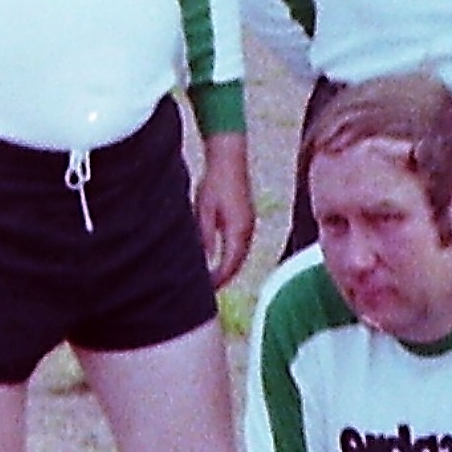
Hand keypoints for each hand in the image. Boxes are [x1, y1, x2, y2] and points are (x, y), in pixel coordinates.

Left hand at [194, 132, 255, 286]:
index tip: (205, 290)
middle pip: (237, 263)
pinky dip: (231, 256)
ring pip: (240, 255)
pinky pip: (240, 245)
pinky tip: (218, 259)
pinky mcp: (246, 219)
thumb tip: (202, 261)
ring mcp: (249, 224)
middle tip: (207, 292)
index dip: (218, 280)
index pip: (230, 264)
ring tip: (211, 280)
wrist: (229, 159)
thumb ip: (203, 237)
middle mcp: (248, 230)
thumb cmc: (214, 183)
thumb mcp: (202, 211)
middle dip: (223, 278)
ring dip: (228, 268)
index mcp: (238, 230)